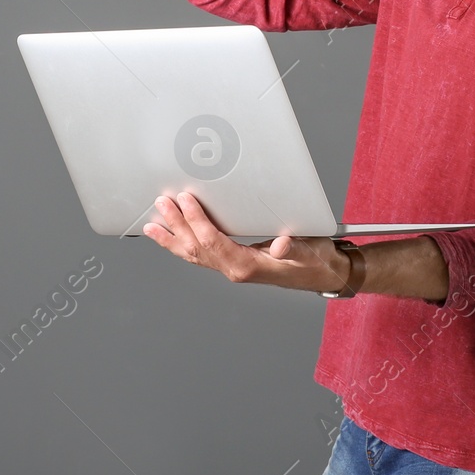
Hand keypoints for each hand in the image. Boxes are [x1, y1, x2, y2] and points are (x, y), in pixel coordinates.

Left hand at [142, 191, 347, 292]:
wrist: (322, 274)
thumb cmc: (315, 261)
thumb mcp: (309, 250)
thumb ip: (293, 247)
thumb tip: (280, 244)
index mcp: (247, 267)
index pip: (213, 241)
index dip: (197, 221)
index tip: (185, 200)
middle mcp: (233, 270)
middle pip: (196, 247)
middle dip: (176, 225)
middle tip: (161, 203)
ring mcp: (231, 268)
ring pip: (193, 255)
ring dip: (172, 237)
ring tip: (152, 224)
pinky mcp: (232, 264)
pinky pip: (200, 256)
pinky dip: (182, 245)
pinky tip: (172, 236)